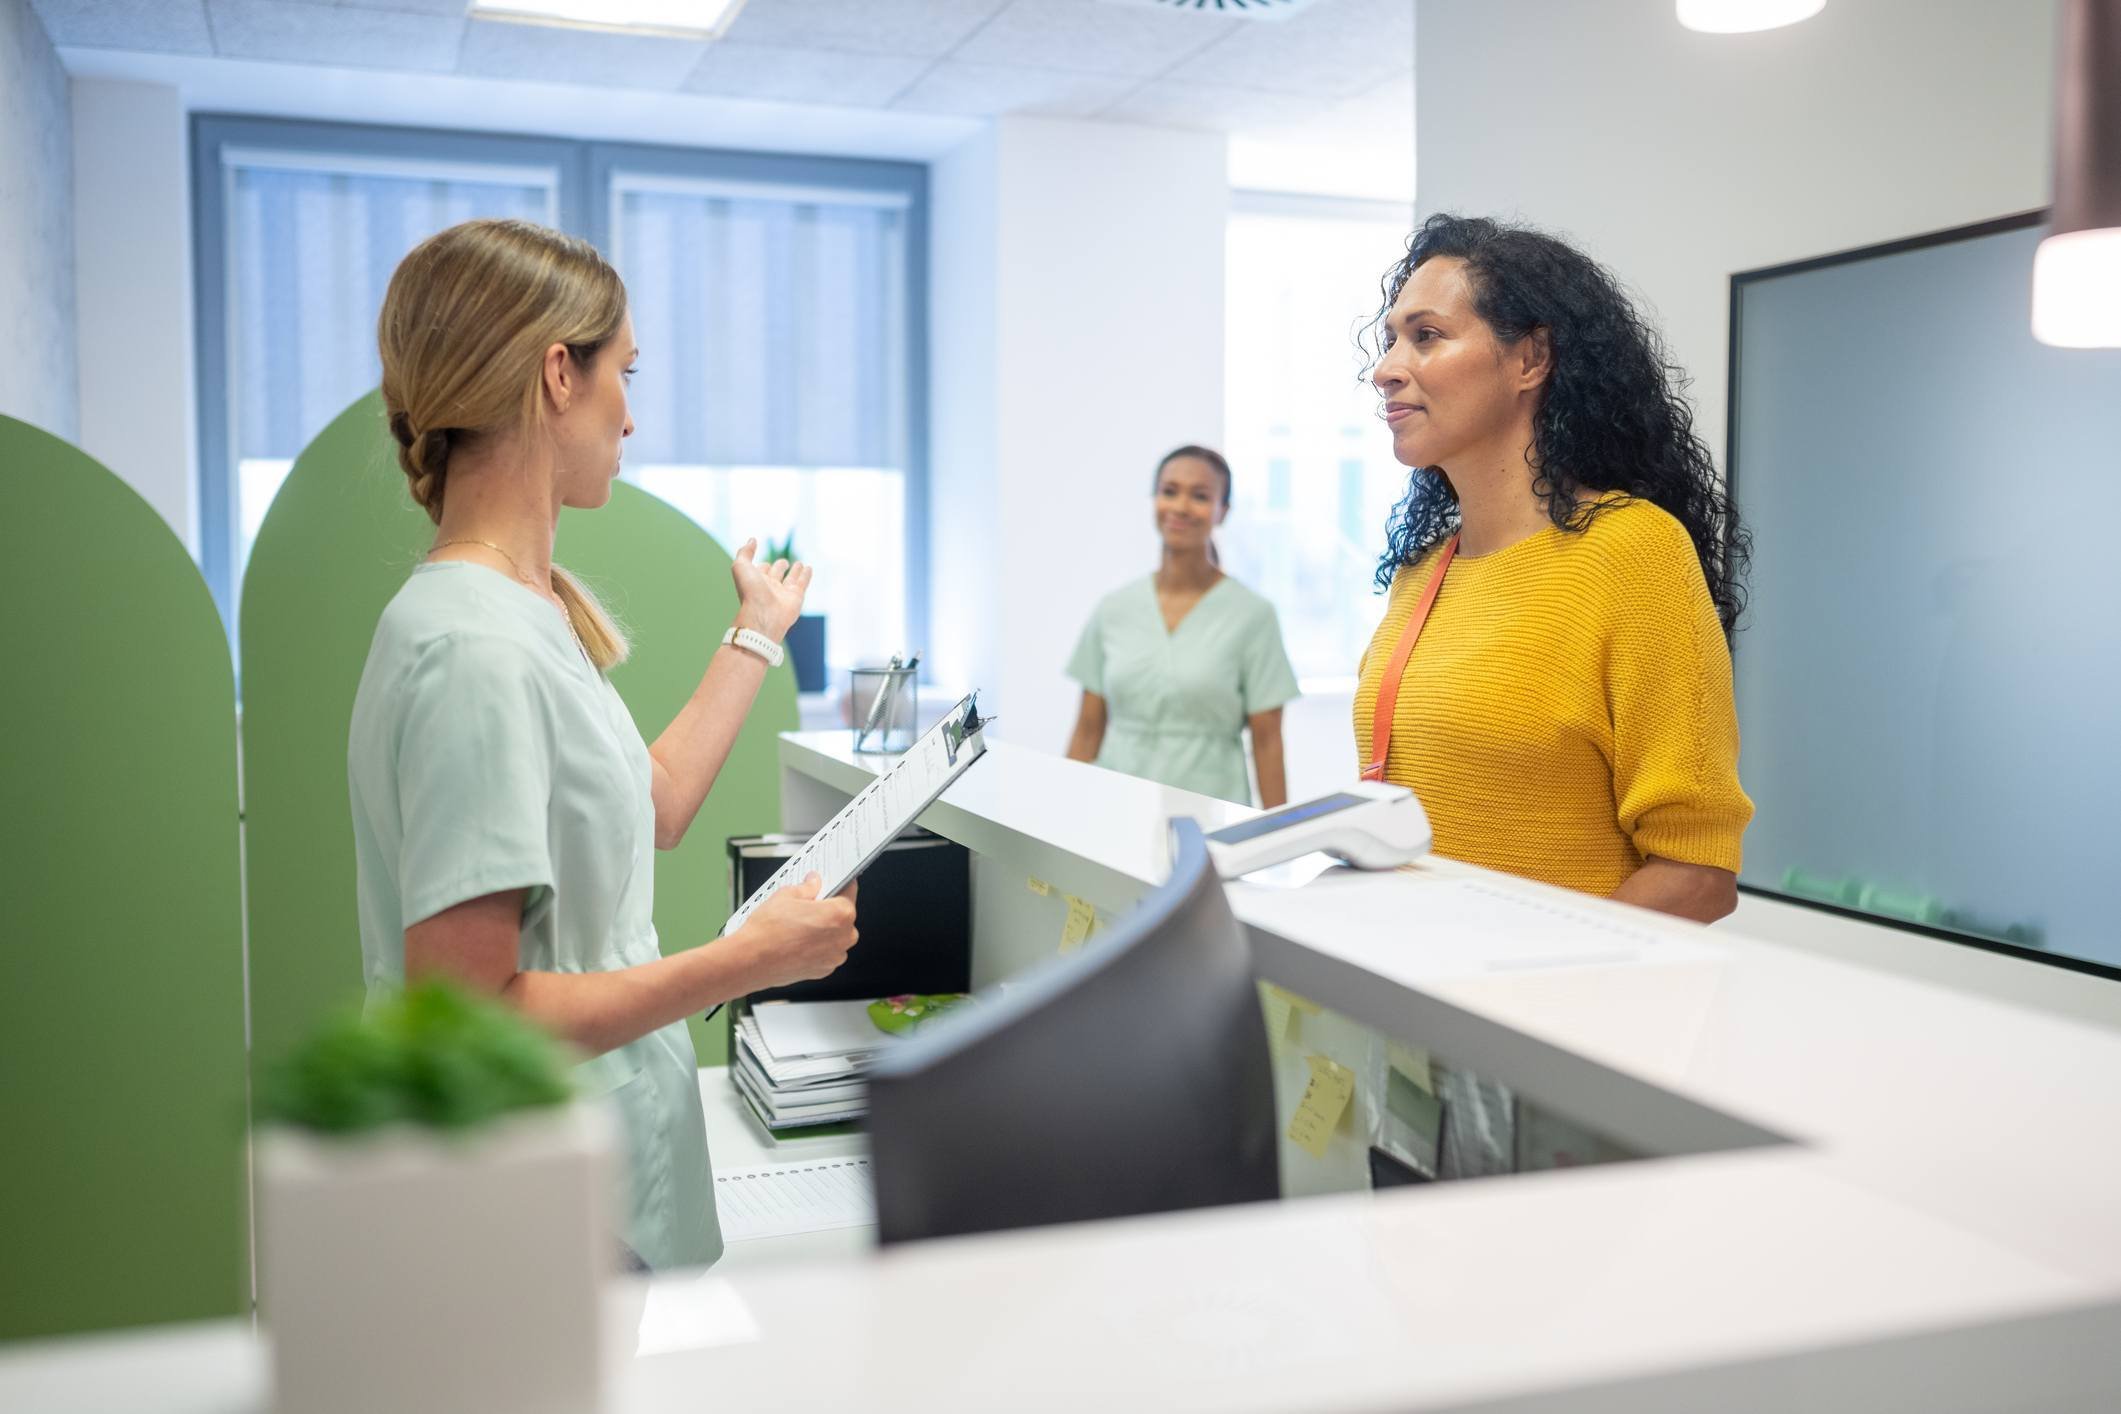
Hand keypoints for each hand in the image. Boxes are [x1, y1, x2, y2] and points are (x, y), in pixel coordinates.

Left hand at [729, 538, 812, 641]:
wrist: (763, 615)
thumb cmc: (750, 591)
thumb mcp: (741, 567)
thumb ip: (745, 552)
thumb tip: (752, 540)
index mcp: (755, 582)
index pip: (760, 570)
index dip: (762, 566)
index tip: (763, 563)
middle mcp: (769, 588)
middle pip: (776, 574)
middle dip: (779, 567)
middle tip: (783, 563)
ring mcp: (784, 593)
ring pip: (791, 579)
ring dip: (795, 571)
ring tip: (799, 563)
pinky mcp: (797, 597)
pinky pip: (803, 583)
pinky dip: (806, 575)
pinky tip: (809, 568)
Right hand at [739, 873, 857, 988]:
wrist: (751, 960)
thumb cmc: (768, 931)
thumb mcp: (786, 895)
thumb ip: (807, 887)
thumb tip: (813, 883)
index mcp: (840, 914)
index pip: (849, 891)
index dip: (838, 884)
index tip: (832, 883)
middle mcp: (843, 937)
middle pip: (843, 916)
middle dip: (829, 909)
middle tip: (808, 904)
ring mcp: (834, 956)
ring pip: (835, 936)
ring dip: (823, 929)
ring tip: (799, 924)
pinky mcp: (823, 970)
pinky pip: (826, 952)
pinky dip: (816, 946)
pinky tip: (797, 940)